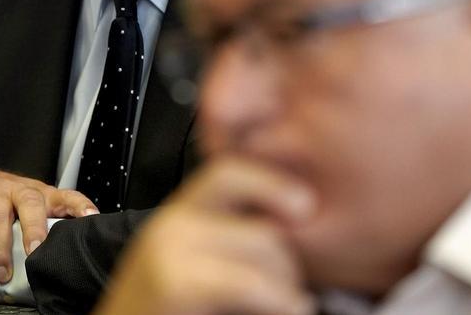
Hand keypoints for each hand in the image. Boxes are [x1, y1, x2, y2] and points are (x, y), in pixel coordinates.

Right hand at [0, 167, 97, 284]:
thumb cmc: (8, 199)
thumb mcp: (34, 207)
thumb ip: (49, 224)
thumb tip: (68, 253)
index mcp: (41, 194)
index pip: (67, 196)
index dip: (80, 205)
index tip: (91, 217)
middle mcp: (19, 191)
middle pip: (29, 204)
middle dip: (33, 229)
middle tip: (33, 252)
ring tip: (1, 273)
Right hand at [94, 157, 316, 314]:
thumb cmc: (164, 312)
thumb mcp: (197, 265)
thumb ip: (229, 237)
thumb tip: (291, 224)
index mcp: (177, 213)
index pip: (230, 171)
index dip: (272, 182)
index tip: (306, 205)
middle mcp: (171, 222)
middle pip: (260, 217)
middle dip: (288, 259)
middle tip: (294, 291)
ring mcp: (170, 249)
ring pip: (264, 245)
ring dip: (288, 284)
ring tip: (288, 306)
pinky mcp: (176, 282)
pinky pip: (251, 282)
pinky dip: (282, 300)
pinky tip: (291, 309)